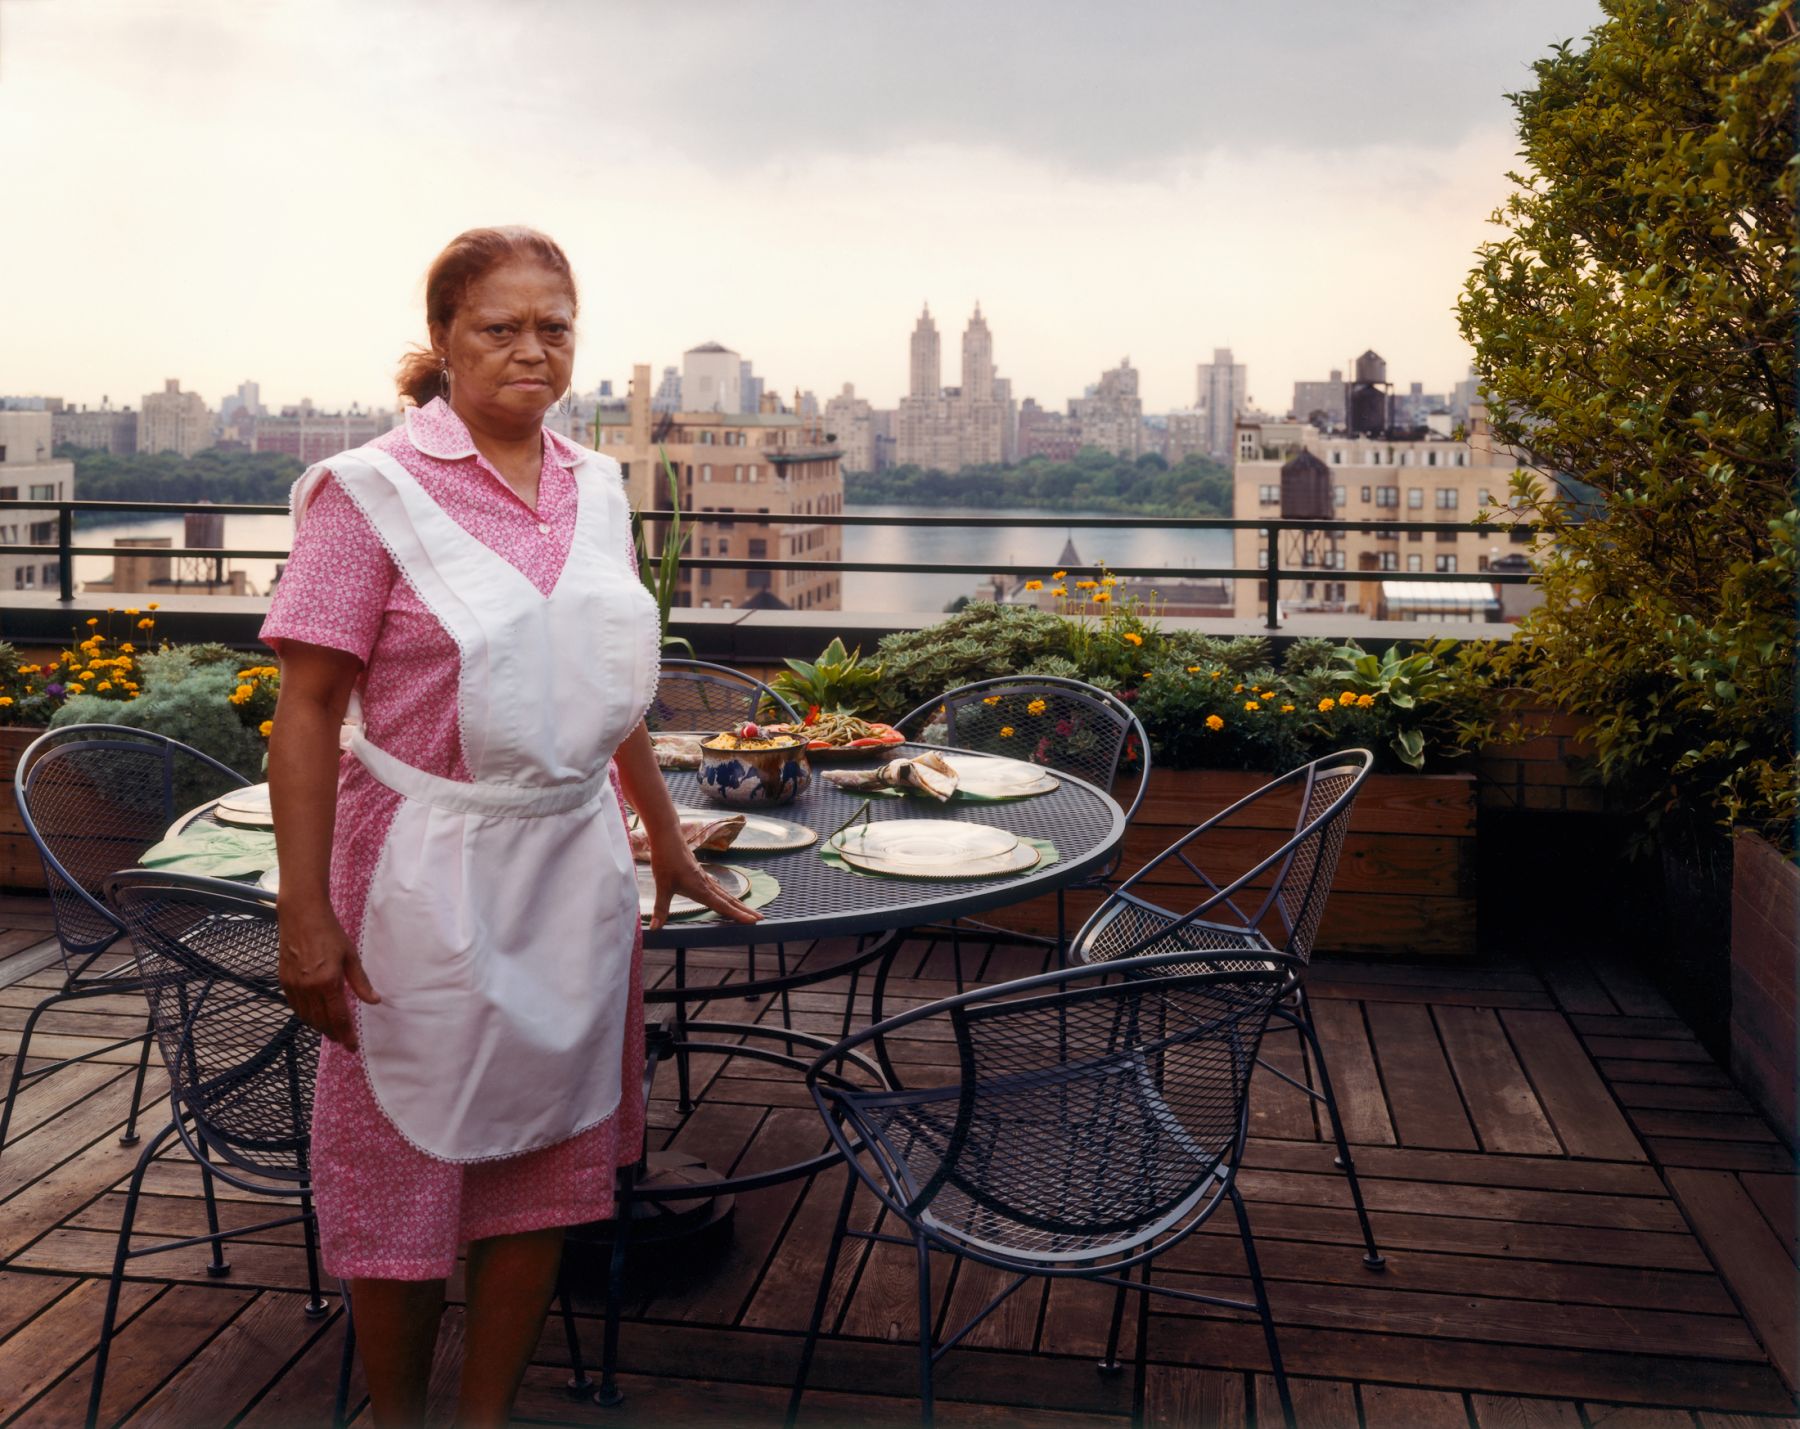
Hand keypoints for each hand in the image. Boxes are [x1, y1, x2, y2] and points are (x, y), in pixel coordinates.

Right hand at [278, 897, 379, 1048]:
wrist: (302, 917)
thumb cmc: (330, 933)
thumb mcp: (351, 956)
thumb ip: (361, 982)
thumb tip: (374, 1001)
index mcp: (328, 982)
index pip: (338, 1018)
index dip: (346, 1035)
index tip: (352, 1047)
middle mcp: (309, 988)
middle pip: (321, 1021)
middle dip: (333, 1034)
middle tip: (343, 1040)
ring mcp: (294, 986)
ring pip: (307, 1016)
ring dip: (319, 1026)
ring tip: (331, 1031)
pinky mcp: (284, 981)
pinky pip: (295, 1006)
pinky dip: (306, 1015)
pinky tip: (314, 1015)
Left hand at [647, 843, 761, 930]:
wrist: (668, 837)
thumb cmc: (665, 860)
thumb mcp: (662, 886)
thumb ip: (661, 909)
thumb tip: (655, 929)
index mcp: (701, 889)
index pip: (722, 906)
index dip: (737, 915)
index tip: (752, 921)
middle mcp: (706, 884)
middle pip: (730, 900)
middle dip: (745, 911)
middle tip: (760, 918)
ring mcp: (705, 878)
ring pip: (726, 894)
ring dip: (739, 904)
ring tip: (749, 911)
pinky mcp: (700, 874)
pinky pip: (719, 888)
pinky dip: (727, 896)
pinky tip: (727, 898)